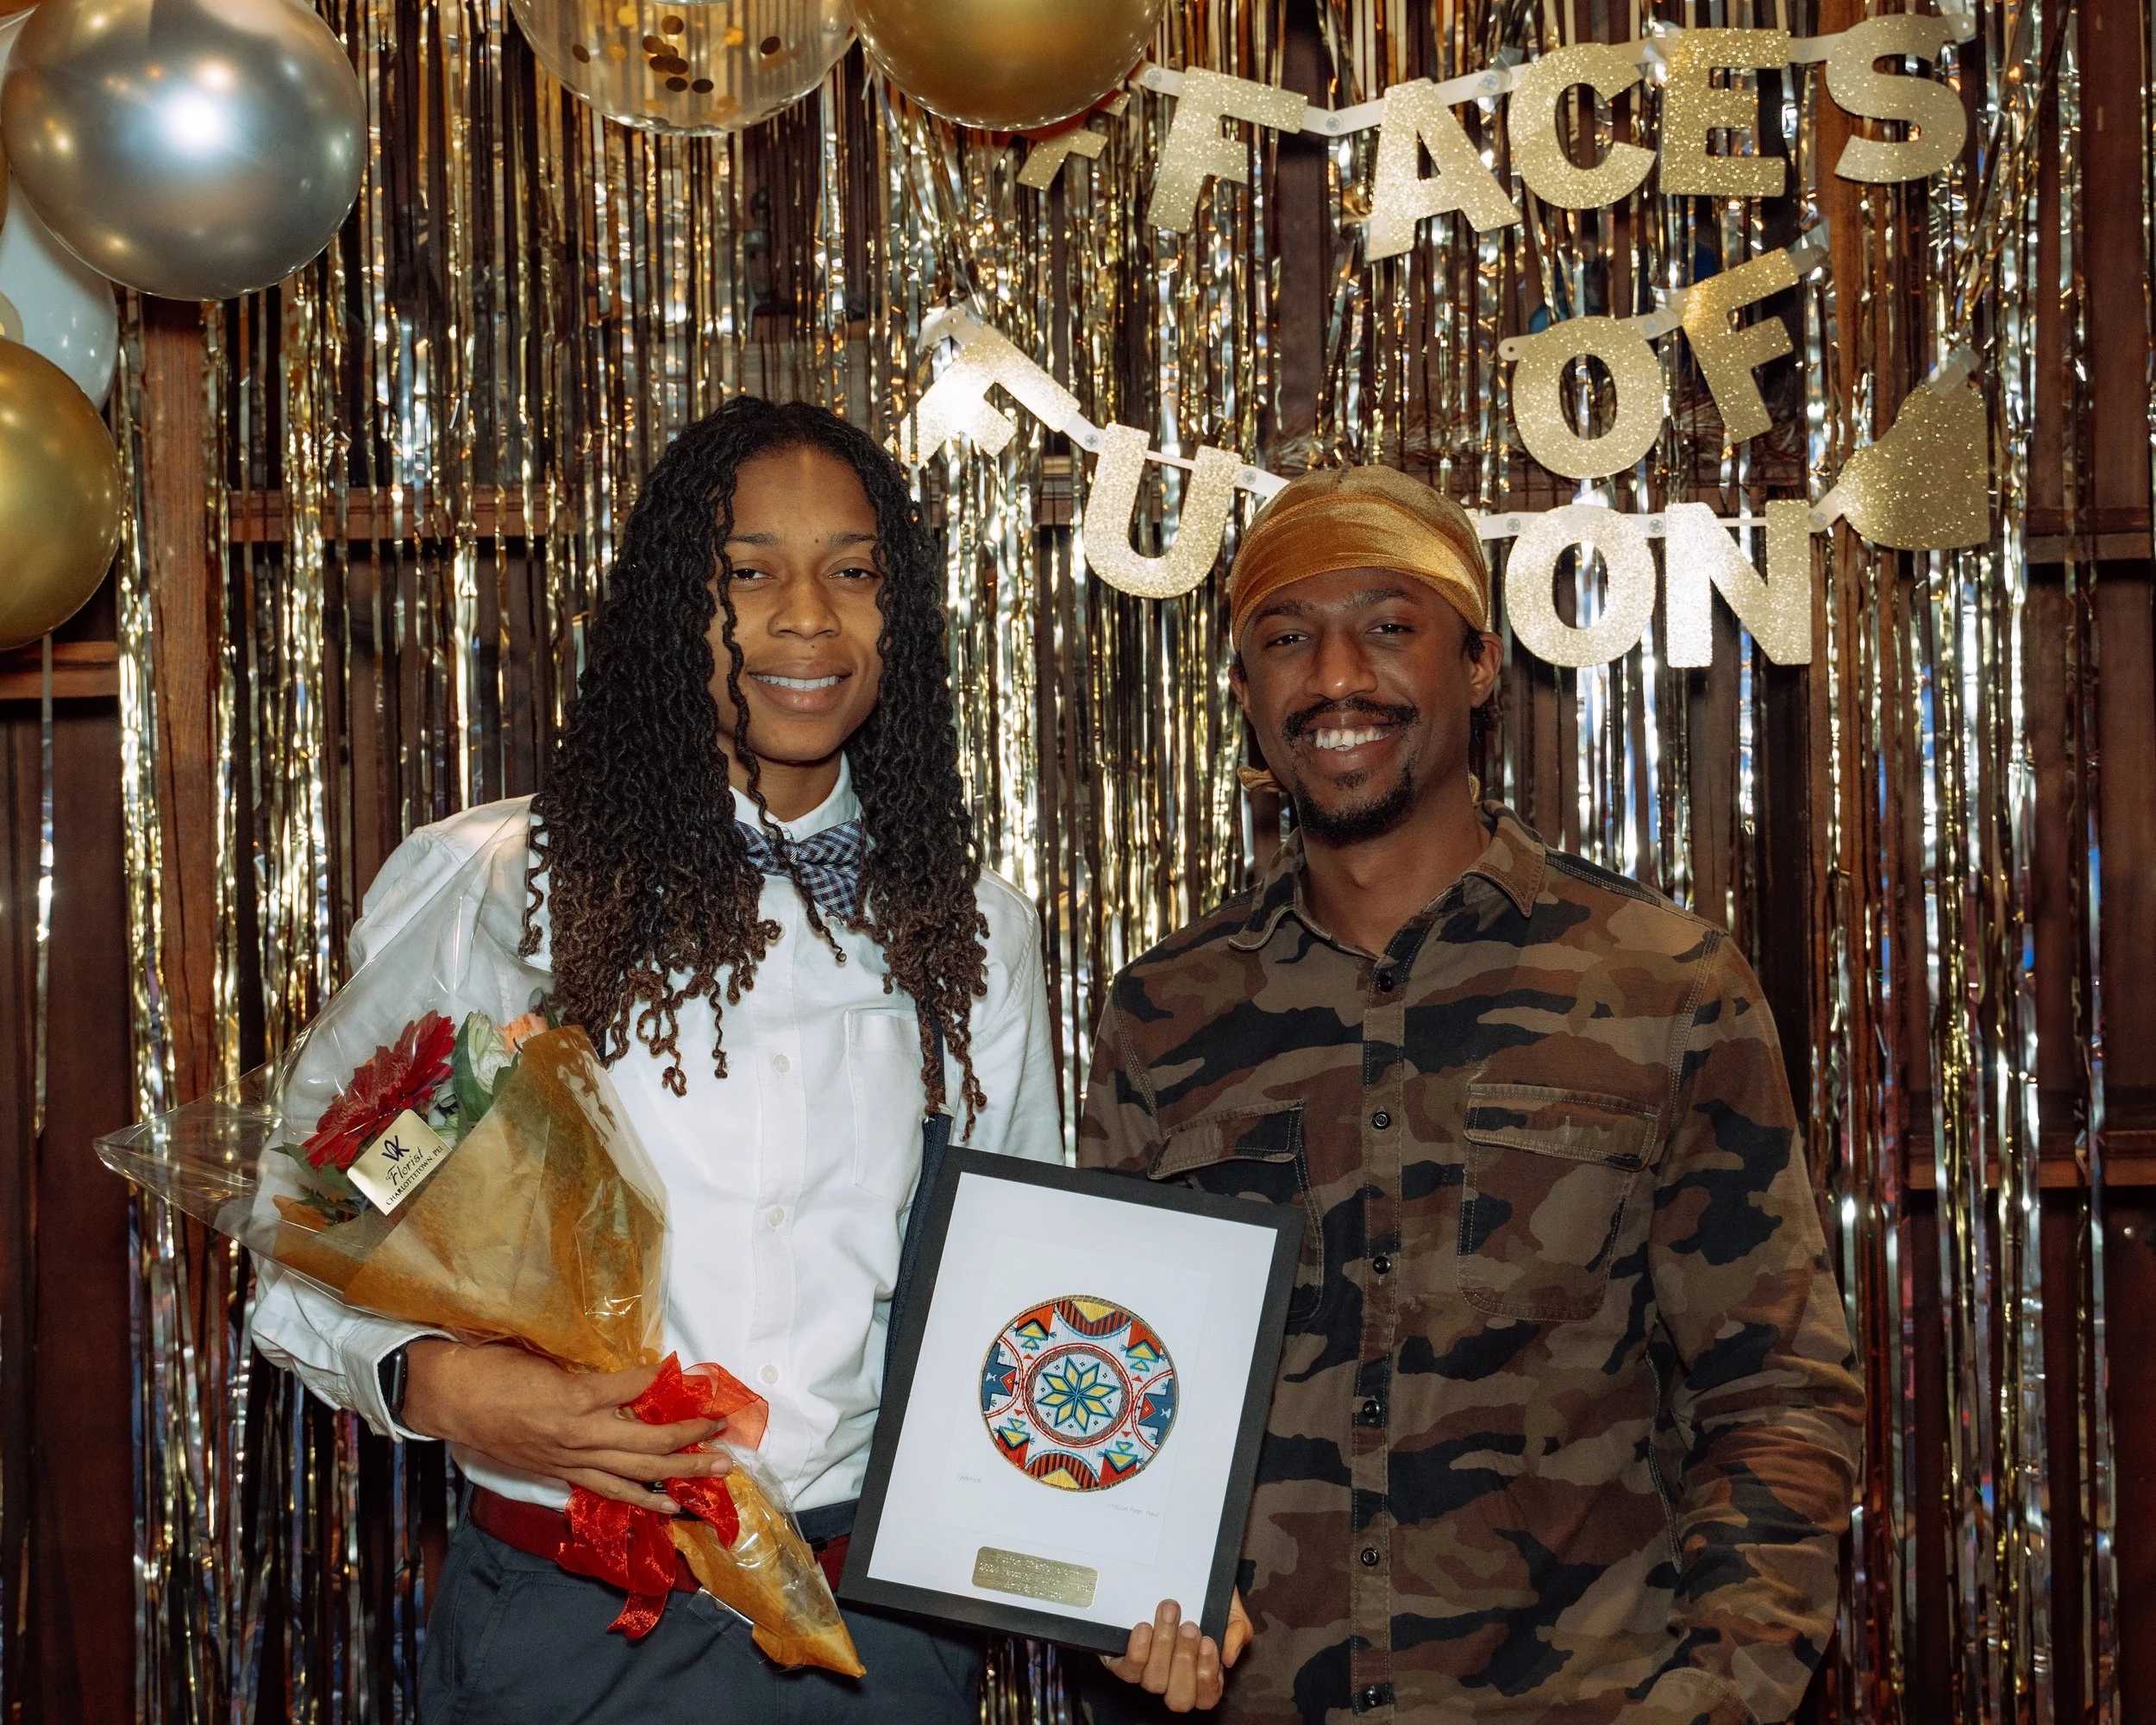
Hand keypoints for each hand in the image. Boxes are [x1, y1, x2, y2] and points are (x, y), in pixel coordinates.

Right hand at [400, 1341, 729, 1512]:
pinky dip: (641, 1500)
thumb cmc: (493, 1365)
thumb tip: (632, 1370)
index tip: (694, 1374)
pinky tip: (668, 1506)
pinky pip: (608, 1491)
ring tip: (715, 1473)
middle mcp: (578, 1435)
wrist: (449, 1397)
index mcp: (574, 1396)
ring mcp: (569, 1460)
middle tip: (723, 1431)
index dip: (665, 1380)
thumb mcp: (545, 1353)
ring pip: (634, 1474)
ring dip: (679, 1474)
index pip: (636, 1388)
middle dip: (690, 1438)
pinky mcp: (559, 1473)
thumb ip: (589, 1366)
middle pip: (647, 1442)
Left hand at [1098, 1592, 1253, 1711]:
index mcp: (1201, 1676)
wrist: (1177, 1574)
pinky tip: (1144, 1627)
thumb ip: (1237, 1632)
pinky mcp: (1123, 1661)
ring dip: (1163, 1646)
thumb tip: (1228, 1658)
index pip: (1206, 1698)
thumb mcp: (1229, 1610)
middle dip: (1184, 1661)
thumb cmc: (1205, 1599)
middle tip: (1189, 1627)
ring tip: (1169, 1613)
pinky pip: (1127, 1671)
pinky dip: (1137, 1652)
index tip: (1208, 1641)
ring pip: (1154, 1682)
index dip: (1207, 1676)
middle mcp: (1173, 1681)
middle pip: (1179, 1699)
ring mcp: (1147, 1673)